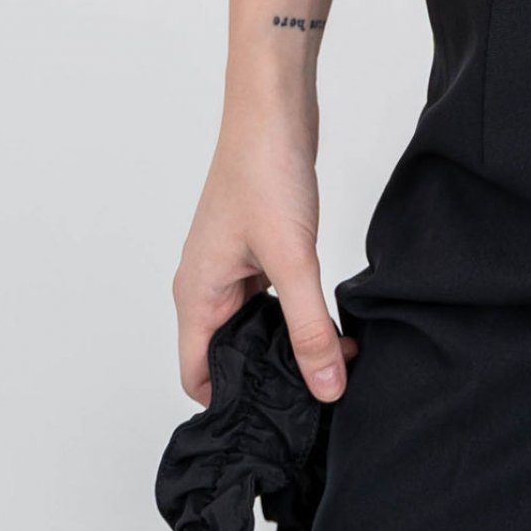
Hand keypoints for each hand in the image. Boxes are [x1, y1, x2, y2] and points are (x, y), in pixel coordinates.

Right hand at [173, 103, 357, 407]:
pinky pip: (271, 301)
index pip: (196, 377)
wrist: (274, 108)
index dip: (229, 406)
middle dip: (269, 378)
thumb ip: (310, 328)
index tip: (274, 423)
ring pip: (254, 328)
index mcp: (195, 294)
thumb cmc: (265, 171)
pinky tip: (332, 324)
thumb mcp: (293, 259)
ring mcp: (231, 267)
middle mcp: (205, 285)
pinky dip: (298, 316)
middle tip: (317, 397)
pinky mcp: (256, 249)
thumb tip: (326, 388)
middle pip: (227, 357)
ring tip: (335, 363)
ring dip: (290, 345)